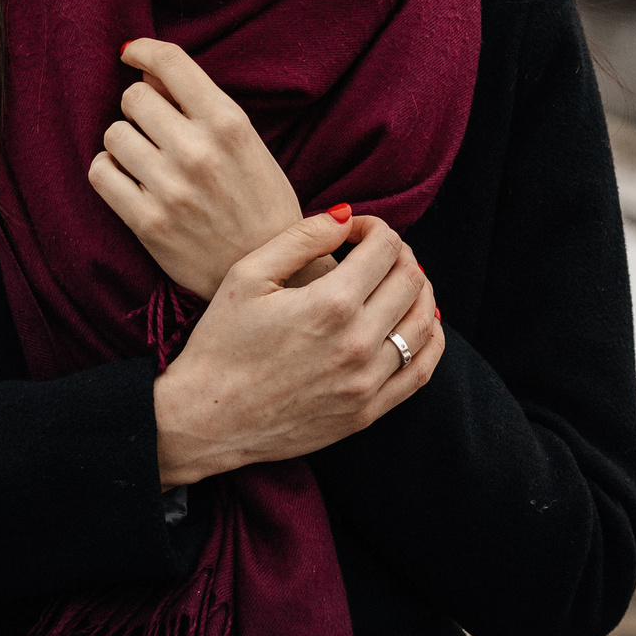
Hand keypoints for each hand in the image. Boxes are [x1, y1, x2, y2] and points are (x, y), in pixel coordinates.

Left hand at [90, 38, 308, 298]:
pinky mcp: (147, 223)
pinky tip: (130, 179)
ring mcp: (170, 188)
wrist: (275, 271)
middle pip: (133, 97)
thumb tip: (146, 70)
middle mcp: (198, 151)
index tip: (132, 54)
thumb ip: (200, 105)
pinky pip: (100, 173)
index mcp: (229, 123)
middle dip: (140, 107)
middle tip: (155, 127)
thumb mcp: (248, 143)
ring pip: (113, 134)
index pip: (170, 62)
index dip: (143, 50)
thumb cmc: (261, 202)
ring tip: (147, 159)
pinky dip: (110, 171)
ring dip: (125, 142)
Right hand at [151, 212, 443, 486]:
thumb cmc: (220, 343)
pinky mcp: (367, 412)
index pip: (385, 247)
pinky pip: (421, 370)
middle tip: (374, 253)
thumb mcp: (247, 275)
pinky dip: (429, 340)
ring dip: (418, 291)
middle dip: (398, 254)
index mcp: (330, 305)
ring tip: (396, 282)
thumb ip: (302, 237)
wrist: (206, 419)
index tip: (353, 232)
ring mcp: (367, 382)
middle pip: (411, 280)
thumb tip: (347, 216)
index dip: (374, 227)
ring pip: (423, 323)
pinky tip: (415, 324)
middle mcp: (358, 344)